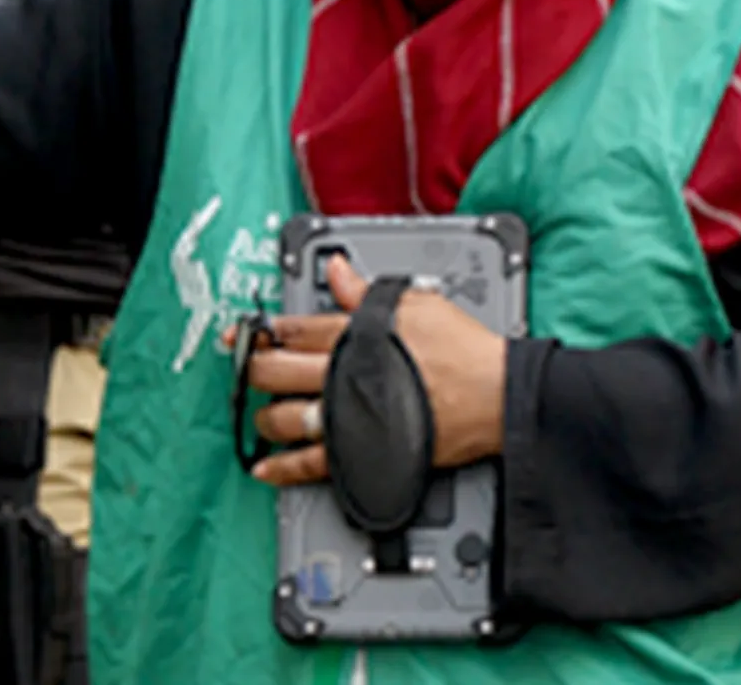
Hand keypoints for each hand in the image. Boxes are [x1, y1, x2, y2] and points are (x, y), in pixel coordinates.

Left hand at [241, 255, 506, 487]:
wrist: (495, 394)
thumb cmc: (464, 350)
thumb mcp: (417, 304)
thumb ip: (367, 293)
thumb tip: (338, 273)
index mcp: (354, 335)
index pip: (293, 329)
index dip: (263, 330)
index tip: (245, 333)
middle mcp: (344, 376)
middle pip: (277, 371)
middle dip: (253, 367)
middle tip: (245, 367)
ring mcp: (349, 417)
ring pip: (285, 418)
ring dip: (264, 415)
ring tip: (260, 412)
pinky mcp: (363, 451)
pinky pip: (312, 463)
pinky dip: (284, 467)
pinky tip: (267, 466)